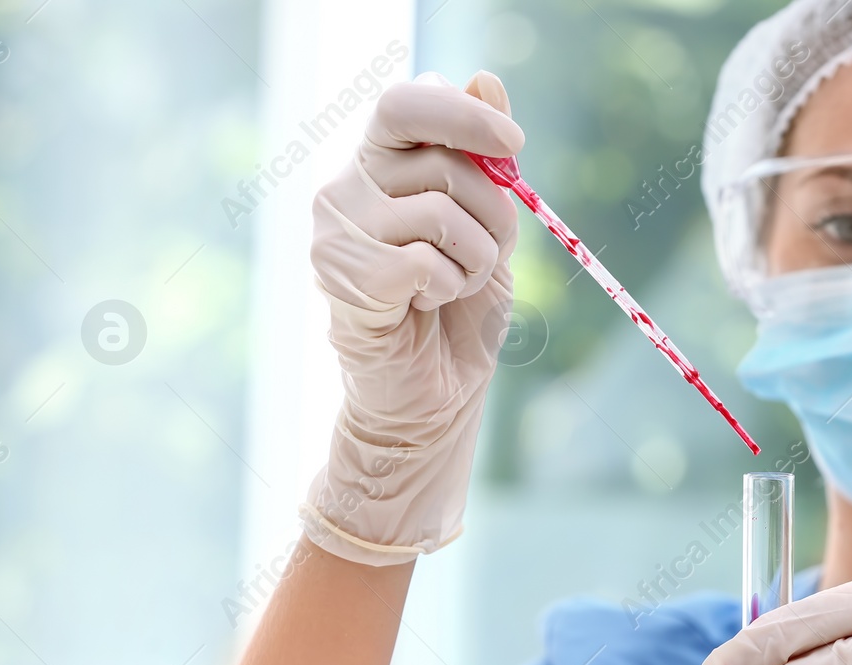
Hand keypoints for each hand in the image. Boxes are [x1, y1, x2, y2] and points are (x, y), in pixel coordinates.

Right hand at [301, 71, 522, 564]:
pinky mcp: (343, 278)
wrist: (432, 399)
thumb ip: (485, 161)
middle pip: (441, 162)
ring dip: (474, 258)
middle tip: (482, 255)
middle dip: (492, 211)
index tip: (514, 144)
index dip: (465, 114)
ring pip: (440, 213)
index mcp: (379, 164)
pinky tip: (426, 306)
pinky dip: (447, 287)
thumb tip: (485, 78)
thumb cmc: (458, 313)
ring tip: (452, 286)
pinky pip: (423, 261)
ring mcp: (336, 232)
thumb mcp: (488, 228)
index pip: (407, 102)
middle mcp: (346, 188)